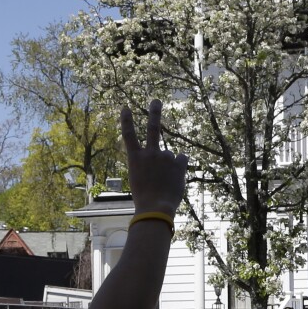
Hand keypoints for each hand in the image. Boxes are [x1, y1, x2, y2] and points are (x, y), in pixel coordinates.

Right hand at [121, 100, 187, 215]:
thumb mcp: (139, 179)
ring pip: (170, 156)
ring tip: (165, 181)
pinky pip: (182, 159)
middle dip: (154, 112)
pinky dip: (180, 167)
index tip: (126, 107)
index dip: (127, 120)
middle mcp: (150, 154)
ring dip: (169, 166)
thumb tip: (170, 155)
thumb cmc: (144, 197)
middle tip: (156, 101)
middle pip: (152, 128)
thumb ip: (149, 165)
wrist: (156, 208)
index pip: (128, 135)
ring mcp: (165, 157)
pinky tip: (175, 178)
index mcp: (135, 158)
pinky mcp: (178, 163)